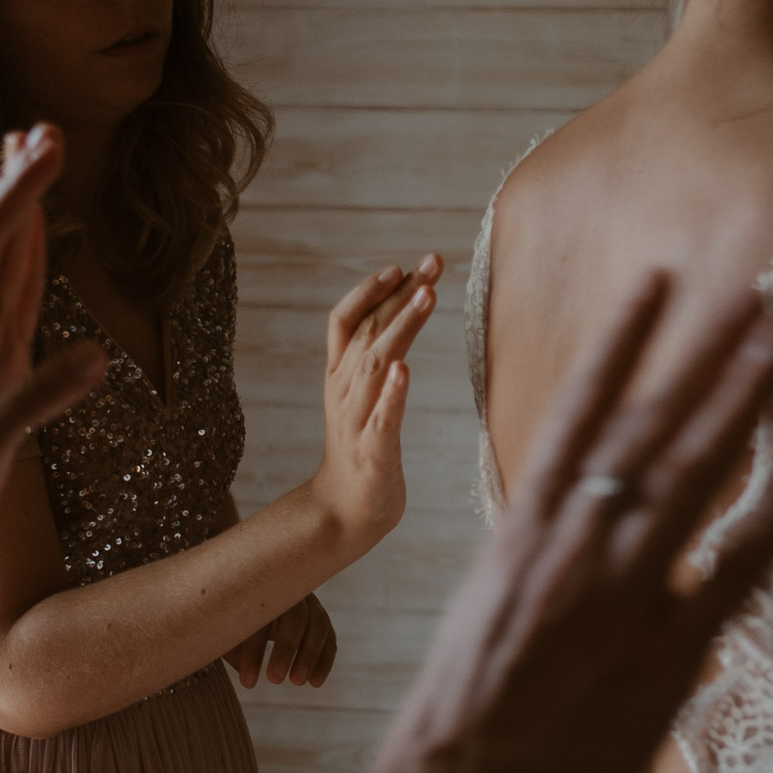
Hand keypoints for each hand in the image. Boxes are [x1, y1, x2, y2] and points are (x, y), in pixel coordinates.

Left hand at [0, 125, 107, 592]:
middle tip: (46, 127)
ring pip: (1, 254)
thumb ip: (35, 403)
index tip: (45, 151)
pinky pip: (14, 287)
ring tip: (38, 147)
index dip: (15, 198)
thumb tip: (96, 356)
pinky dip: (28, 245)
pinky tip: (37, 217)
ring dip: (20, 202)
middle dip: (16, 183)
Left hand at [224, 593, 338, 688]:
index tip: (248, 681)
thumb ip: (232, 647)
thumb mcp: (227, 631)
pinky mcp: (321, 618)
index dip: (255, 651)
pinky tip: (315, 683)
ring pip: (318, 626)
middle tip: (275, 679)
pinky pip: (329, 639)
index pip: (261, 618)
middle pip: (295, 617)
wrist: (254, 601)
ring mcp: (310, 604)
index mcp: (262, 590)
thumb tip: (245, 674)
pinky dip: (324, 660)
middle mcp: (291, 592)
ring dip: (310, 656)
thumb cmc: (234, 620)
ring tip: (298, 682)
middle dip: (286, 649)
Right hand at [282, 273, 772, 772]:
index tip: (653, 285)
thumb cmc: (460, 716)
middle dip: (704, 354)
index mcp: (521, 530)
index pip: (577, 412)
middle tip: (757, 294)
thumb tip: (571, 516)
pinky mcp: (661, 654)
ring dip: (744, 398)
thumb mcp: (485, 609)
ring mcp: (619, 595)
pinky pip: (735, 565)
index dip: (620, 344)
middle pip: (648, 426)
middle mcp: (571, 545)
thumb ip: (535, 554)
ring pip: (690, 472)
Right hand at [308, 254, 444, 544]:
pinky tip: (404, 371)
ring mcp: (356, 420)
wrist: (344, 510)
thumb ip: (374, 354)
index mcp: (339, 375)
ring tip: (426, 296)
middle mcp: (344, 390)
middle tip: (432, 262)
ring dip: (400, 327)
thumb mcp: (362, 394)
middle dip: (400, 293)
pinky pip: (381, 419)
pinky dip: (392, 393)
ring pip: (375, 364)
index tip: (402, 266)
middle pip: (368, 331)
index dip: (370, 290)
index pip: (346, 320)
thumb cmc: (362, 447)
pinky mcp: (372, 452)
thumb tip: (401, 308)